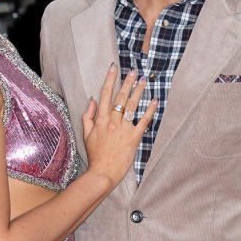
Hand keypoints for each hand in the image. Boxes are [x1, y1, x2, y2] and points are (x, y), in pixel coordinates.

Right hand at [81, 66, 157, 188]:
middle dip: (127, 82)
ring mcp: (123, 129)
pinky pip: (143, 121)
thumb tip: (92, 101)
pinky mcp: (133, 138)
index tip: (114, 68)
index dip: (110, 79)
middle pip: (120, 97)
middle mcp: (112, 122)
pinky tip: (154, 101)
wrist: (102, 173)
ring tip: (144, 81)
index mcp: (100, 120)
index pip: (105, 94)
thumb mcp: (86, 135)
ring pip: (131, 106)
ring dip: (138, 91)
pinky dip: (149, 110)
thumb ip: (88, 116)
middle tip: (134, 71)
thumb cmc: (95, 156)